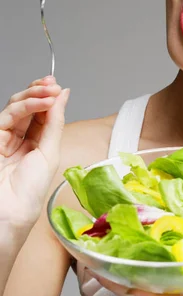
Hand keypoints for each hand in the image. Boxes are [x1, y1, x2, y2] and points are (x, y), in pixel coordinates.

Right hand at [0, 76, 69, 248]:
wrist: (11, 211)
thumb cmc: (30, 191)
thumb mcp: (50, 152)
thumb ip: (55, 122)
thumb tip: (64, 95)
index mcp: (35, 143)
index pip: (41, 113)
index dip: (49, 98)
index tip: (59, 87)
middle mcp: (19, 138)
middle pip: (28, 106)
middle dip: (41, 91)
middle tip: (53, 84)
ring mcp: (5, 137)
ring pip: (17, 106)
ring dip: (35, 95)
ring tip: (50, 91)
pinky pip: (9, 115)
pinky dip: (26, 105)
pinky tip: (42, 102)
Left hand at [89, 221, 182, 295]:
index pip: (166, 294)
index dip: (137, 288)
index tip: (113, 274)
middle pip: (149, 294)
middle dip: (121, 281)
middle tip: (95, 262)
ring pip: (154, 292)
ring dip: (131, 279)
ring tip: (109, 259)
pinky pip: (165, 290)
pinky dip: (149, 281)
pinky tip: (144, 263)